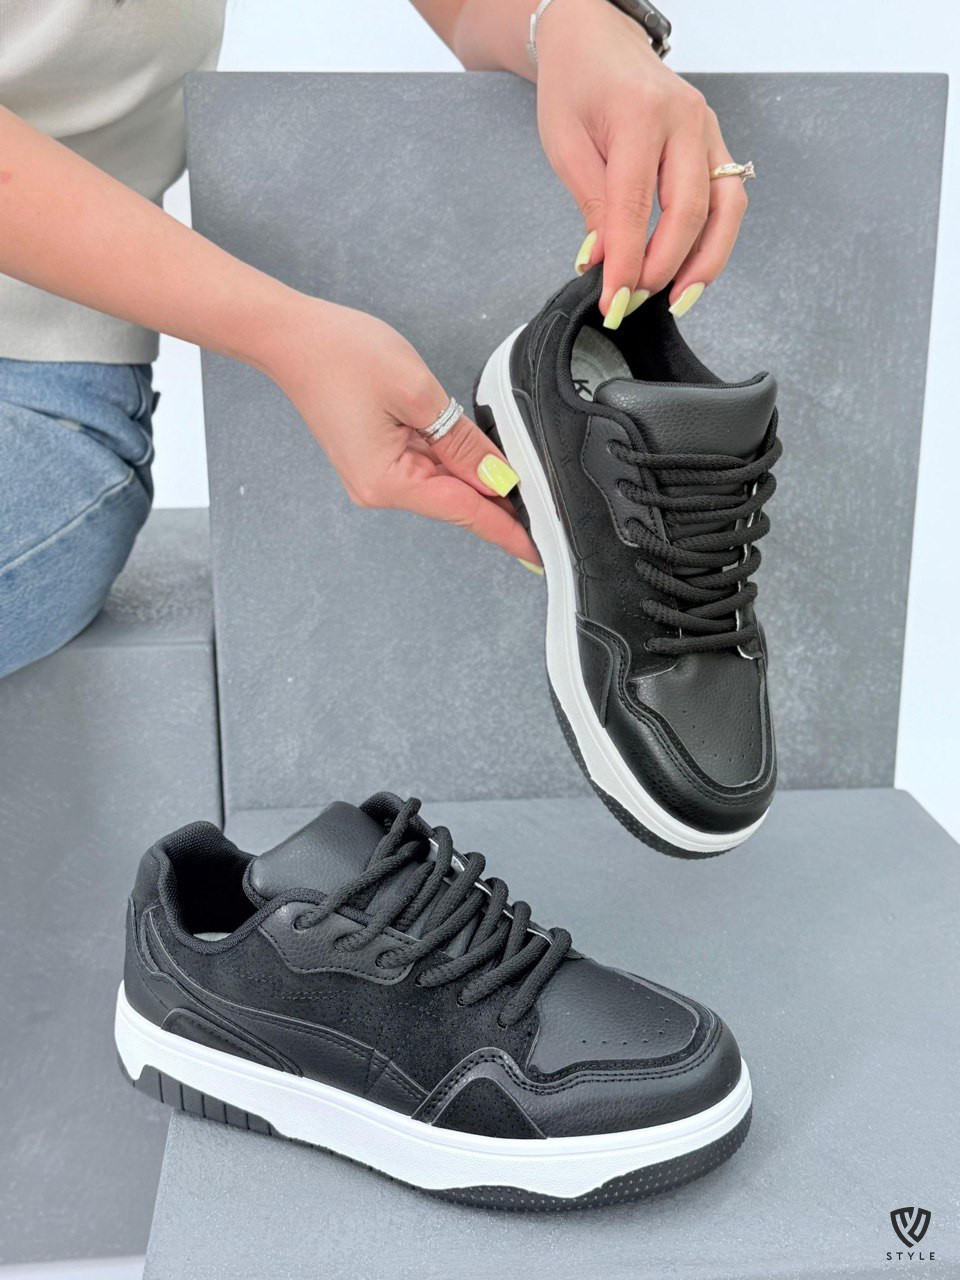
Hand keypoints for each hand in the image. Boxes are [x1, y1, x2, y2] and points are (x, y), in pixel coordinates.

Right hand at [264, 297, 538, 564]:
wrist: (291, 336)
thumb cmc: (341, 354)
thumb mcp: (419, 394)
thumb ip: (464, 444)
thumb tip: (500, 478)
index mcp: (388, 481)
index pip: (464, 512)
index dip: (507, 530)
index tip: (538, 552)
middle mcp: (379, 488)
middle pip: (456, 501)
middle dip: (499, 500)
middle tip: (545, 502)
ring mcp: (376, 475)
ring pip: (444, 483)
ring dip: (476, 475)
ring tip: (514, 468)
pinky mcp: (376, 458)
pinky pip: (427, 467)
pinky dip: (454, 461)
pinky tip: (475, 451)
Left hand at [534, 0, 746, 323]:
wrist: (597, 42)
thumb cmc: (577, 85)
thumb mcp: (566, 144)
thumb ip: (592, 204)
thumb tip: (606, 262)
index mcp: (641, 112)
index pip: (636, 205)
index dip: (627, 261)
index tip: (613, 301)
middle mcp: (685, 119)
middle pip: (691, 210)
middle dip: (665, 267)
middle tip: (635, 301)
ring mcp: (708, 130)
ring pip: (726, 209)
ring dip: (706, 262)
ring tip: (677, 300)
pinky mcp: (715, 144)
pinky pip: (727, 200)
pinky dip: (712, 241)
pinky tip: (689, 270)